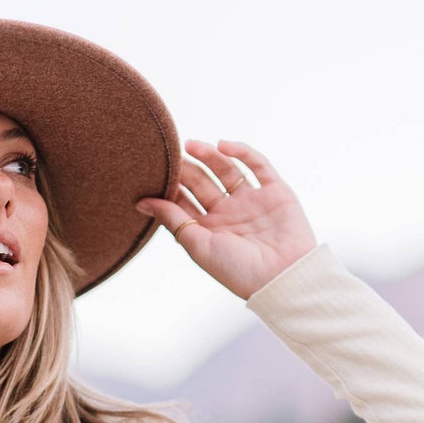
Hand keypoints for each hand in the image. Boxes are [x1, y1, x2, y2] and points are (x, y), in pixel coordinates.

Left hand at [135, 139, 317, 301]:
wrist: (283, 277)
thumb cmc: (237, 270)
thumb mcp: (198, 245)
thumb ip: (172, 220)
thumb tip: (141, 202)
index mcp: (209, 229)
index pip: (185, 201)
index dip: (171, 186)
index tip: (154, 172)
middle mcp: (229, 213)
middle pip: (203, 183)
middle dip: (187, 168)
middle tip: (171, 153)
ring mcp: (252, 200)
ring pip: (227, 169)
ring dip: (210, 156)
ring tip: (191, 145)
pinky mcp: (275, 191)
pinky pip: (258, 165)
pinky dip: (242, 152)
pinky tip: (223, 145)